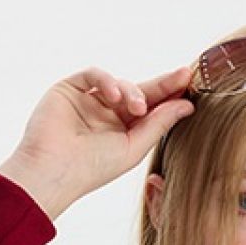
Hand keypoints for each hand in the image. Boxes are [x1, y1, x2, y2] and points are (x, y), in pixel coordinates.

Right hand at [0, 63, 195, 221]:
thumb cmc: (92, 168)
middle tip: (184, 75)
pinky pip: (95, 73)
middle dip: (162, 84)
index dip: (171, 96)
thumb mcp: (134, 147)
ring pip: (120, 83)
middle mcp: (107, 114)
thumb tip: (187, 105)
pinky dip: (108, 80)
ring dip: (132, 91)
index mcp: (123, 131)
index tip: (191, 84)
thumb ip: (159, 124)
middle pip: (140, 91)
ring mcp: (89, 100)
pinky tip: (114, 97)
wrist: (53, 171)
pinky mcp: (70, 88)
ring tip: (137, 108)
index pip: (151, 109)